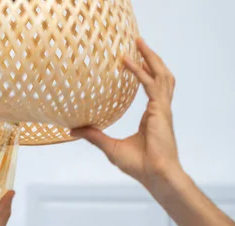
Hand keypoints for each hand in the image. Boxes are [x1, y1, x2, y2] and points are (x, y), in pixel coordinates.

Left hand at [70, 38, 181, 188]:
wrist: (155, 174)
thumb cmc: (139, 165)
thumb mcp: (110, 147)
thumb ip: (94, 135)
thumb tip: (73, 130)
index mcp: (152, 117)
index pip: (152, 88)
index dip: (145, 73)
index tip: (132, 62)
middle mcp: (159, 110)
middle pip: (160, 76)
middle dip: (151, 58)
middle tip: (137, 42)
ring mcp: (162, 109)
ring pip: (161, 74)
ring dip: (150, 57)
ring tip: (138, 43)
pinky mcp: (160, 110)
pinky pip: (150, 84)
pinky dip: (139, 71)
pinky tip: (127, 61)